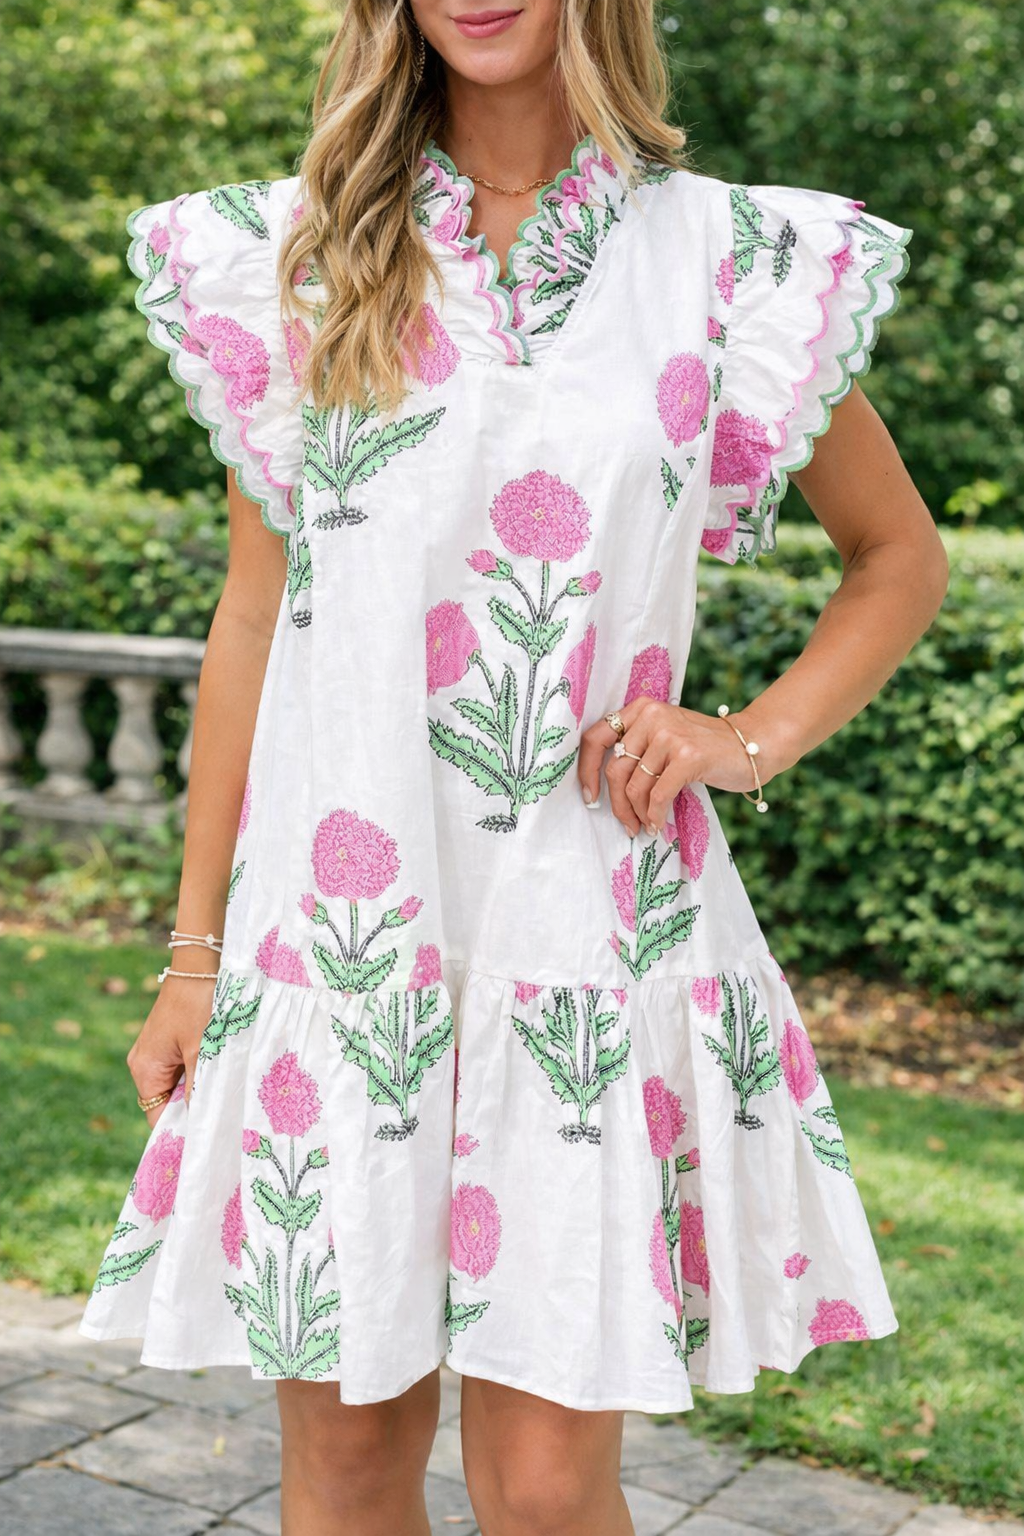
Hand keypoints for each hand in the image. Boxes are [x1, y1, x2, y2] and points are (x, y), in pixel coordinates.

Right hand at [126, 973, 217, 1128]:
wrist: (199, 966)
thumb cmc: (199, 1006)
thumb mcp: (202, 1051)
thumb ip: (198, 1088)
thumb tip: (199, 1121)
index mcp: (144, 1069)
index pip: (157, 1116)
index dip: (180, 1128)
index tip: (205, 1137)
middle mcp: (144, 1063)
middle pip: (166, 1102)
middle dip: (191, 1107)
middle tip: (222, 1116)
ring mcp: (154, 1052)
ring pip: (176, 1085)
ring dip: (197, 1088)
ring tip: (223, 1093)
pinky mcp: (167, 1041)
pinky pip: (180, 1068)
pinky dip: (197, 1073)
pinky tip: (217, 1071)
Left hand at [577, 695, 769, 836]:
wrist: (751, 745)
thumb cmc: (704, 748)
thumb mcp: (665, 736)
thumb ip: (638, 749)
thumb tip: (604, 788)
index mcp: (641, 709)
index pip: (595, 737)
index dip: (586, 770)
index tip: (590, 796)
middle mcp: (652, 716)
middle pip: (615, 769)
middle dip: (617, 804)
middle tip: (627, 824)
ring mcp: (670, 735)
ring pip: (635, 787)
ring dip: (639, 814)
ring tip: (647, 826)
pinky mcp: (688, 756)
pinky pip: (659, 796)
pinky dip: (656, 816)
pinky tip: (659, 825)